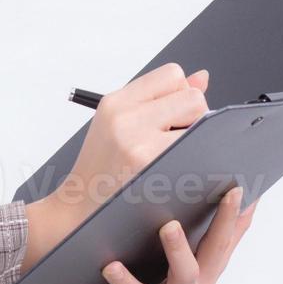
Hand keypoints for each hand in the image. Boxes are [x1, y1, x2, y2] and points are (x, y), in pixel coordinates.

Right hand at [51, 63, 210, 225]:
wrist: (80, 209)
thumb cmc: (103, 167)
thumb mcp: (120, 123)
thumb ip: (161, 99)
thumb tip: (202, 78)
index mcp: (117, 102)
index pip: (172, 75)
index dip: (180, 93)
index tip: (172, 115)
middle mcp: (125, 117)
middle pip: (193, 97)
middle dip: (194, 116)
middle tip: (175, 138)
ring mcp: (139, 144)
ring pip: (200, 123)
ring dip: (196, 138)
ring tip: (173, 155)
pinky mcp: (151, 168)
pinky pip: (196, 152)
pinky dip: (195, 159)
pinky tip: (177, 170)